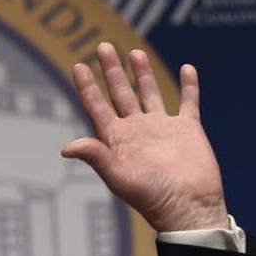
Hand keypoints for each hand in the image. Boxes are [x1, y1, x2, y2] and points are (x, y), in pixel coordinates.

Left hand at [61, 43, 228, 231]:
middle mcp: (137, 130)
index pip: (97, 106)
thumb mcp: (118, 177)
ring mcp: (162, 128)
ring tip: (134, 52)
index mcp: (117, 139)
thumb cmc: (151, 198)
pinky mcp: (187, 130)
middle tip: (103, 47)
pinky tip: (187, 68)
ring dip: (142, 73)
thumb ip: (96, 156)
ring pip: (149, 93)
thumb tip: (65, 147)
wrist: (189, 208)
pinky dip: (189, 86)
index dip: (88, 87)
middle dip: (112, 70)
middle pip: (120, 93)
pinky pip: (188, 102)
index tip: (79, 66)